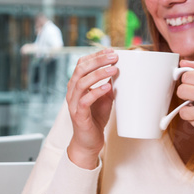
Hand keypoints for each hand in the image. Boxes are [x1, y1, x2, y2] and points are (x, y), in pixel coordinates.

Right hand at [65, 48, 117, 168]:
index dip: (95, 55)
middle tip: (114, 56)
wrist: (88, 142)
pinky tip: (107, 87)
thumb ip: (109, 86)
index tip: (110, 51)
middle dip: (98, 60)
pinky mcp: (79, 115)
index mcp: (76, 85)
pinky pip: (85, 100)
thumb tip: (122, 74)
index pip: (81, 64)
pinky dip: (96, 92)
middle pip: (80, 69)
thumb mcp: (104, 98)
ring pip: (82, 82)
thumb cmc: (95, 119)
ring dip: (99, 74)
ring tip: (114, 69)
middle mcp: (72, 92)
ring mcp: (74, 103)